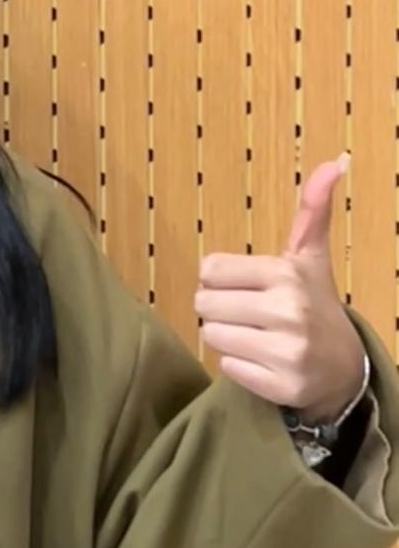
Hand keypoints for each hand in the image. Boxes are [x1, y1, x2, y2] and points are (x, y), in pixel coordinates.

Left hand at [195, 152, 366, 424]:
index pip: (209, 269)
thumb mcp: (310, 258)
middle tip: (250, 315)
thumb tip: (335, 161)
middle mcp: (288, 310)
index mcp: (286, 273)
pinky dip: (239, 367)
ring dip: (226, 338)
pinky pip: (226, 367)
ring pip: (210, 335)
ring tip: (257, 338)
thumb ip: (312, 212)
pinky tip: (265, 363)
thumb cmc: (314, 305)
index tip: (246, 287)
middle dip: (219, 310)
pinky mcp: (282, 386)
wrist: (345, 369)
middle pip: (203, 304)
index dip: (219, 280)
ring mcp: (287, 351)